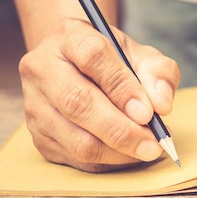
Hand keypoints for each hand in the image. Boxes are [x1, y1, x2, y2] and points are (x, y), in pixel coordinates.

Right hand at [19, 18, 180, 171]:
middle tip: (154, 144)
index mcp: (70, 36)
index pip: (93, 57)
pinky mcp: (38, 135)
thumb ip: (158, 72)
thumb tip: (161, 104)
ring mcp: (35, 103)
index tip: (148, 112)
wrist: (78, 65)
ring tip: (146, 150)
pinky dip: (107, 161)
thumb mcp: (141, 54)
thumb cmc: (114, 60)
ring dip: (117, 151)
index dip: (123, 87)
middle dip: (121, 130)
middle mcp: (43, 68)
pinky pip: (74, 157)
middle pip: (78, 103)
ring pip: (75, 138)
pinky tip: (128, 154)